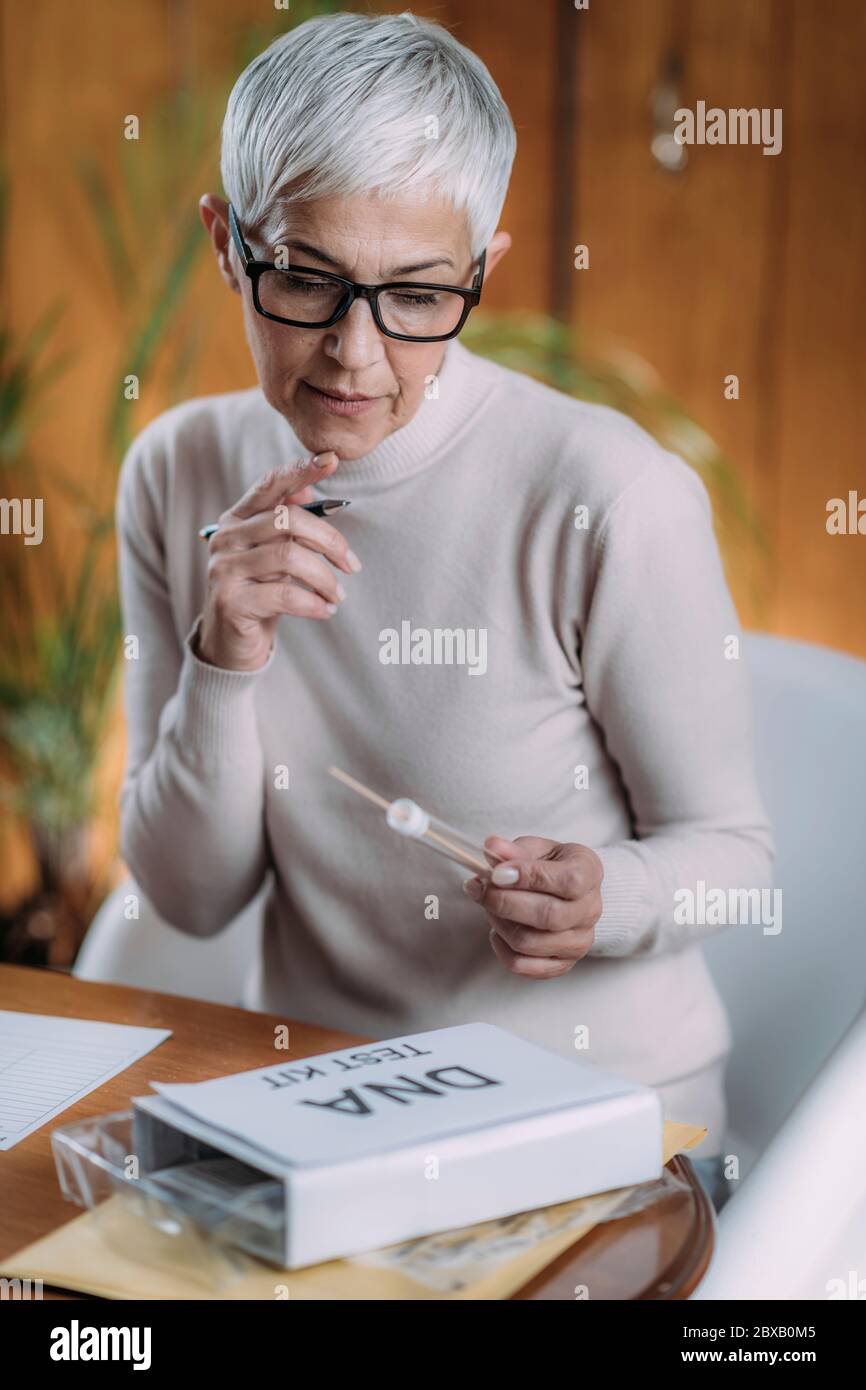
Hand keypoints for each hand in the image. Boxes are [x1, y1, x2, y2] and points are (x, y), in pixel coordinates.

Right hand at [197, 451, 361, 670]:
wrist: (232, 643)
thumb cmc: (262, 591)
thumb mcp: (276, 554)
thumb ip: (288, 522)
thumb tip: (309, 487)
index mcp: (238, 519)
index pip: (270, 484)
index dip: (301, 470)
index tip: (332, 459)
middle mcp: (226, 538)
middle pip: (288, 520)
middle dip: (329, 541)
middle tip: (352, 565)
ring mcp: (224, 569)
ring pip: (289, 557)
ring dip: (324, 578)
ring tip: (338, 594)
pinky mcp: (230, 601)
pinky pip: (284, 594)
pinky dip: (313, 603)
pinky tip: (325, 610)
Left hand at [463, 835, 602, 978]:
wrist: (569, 893)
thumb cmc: (551, 866)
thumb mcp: (536, 848)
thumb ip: (514, 849)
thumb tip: (492, 847)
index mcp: (589, 873)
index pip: (567, 881)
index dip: (529, 877)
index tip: (496, 873)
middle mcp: (590, 910)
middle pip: (547, 916)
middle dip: (504, 902)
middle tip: (480, 888)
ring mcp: (579, 941)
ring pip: (529, 943)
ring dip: (498, 922)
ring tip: (488, 905)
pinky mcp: (562, 963)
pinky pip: (522, 965)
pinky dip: (500, 948)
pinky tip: (497, 929)